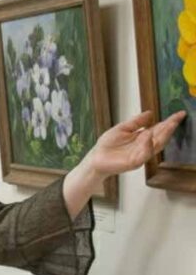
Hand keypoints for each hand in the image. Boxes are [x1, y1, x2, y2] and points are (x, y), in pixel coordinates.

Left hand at [64, 109, 186, 216]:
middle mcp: (144, 146)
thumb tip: (150, 112)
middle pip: (161, 136)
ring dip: (163, 135)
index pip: (159, 129)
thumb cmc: (107, 145)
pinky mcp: (134, 162)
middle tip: (177, 118)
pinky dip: (147, 145)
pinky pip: (144, 154)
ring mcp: (140, 155)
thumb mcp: (122, 128)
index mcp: (142, 138)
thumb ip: (136, 122)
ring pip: (156, 145)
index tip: (179, 114)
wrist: (95, 159)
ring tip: (169, 124)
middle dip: (169, 127)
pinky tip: (149, 135)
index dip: (169, 122)